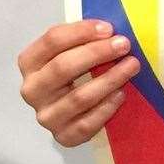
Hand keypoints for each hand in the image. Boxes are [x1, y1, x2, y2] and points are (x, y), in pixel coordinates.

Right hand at [17, 20, 140, 146]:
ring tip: (132, 66)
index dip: (81, 32)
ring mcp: (46, 116)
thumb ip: (83, 40)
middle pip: (62, 67)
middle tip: (124, 44)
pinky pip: (87, 123)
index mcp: (30, 63)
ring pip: (79, 97)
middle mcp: (32, 90)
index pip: (51, 41)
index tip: (109, 28)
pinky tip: (121, 94)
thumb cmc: (76, 73)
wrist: (72, 113)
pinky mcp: (63, 136)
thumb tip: (111, 28)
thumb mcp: (72, 52)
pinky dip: (107, 107)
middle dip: (97, 53)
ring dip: (109, 79)